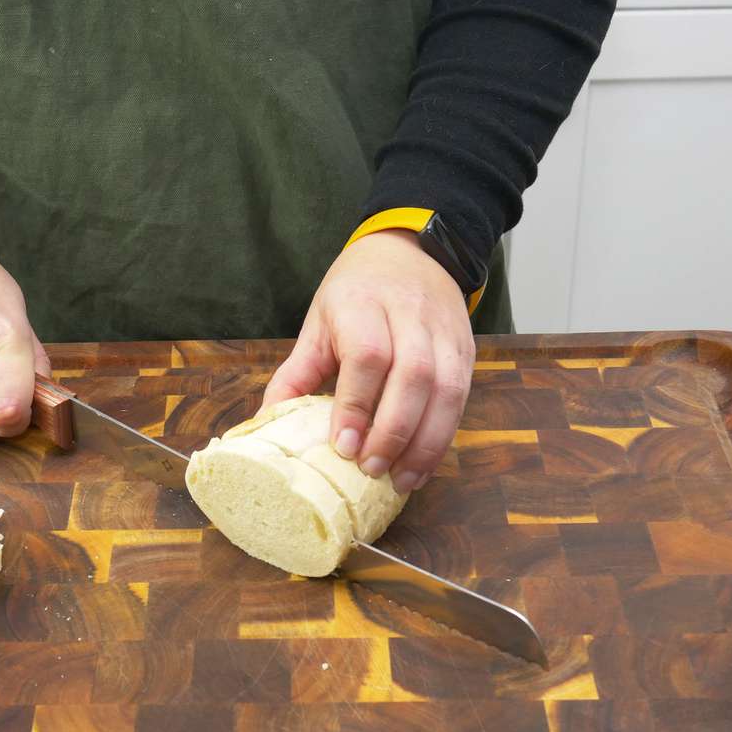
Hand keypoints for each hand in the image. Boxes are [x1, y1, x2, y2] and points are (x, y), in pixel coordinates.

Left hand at [262, 229, 474, 492]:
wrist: (410, 252)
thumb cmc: (355, 294)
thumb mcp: (318, 324)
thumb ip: (296, 374)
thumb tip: (266, 424)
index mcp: (363, 304)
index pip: (368, 355)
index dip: (357, 404)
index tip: (343, 446)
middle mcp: (410, 314)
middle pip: (413, 376)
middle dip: (393, 431)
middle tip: (370, 468)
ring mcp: (444, 331)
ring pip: (446, 390)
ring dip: (424, 442)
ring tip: (401, 479)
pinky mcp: (466, 348)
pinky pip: (462, 397)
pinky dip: (443, 437)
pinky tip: (424, 464)